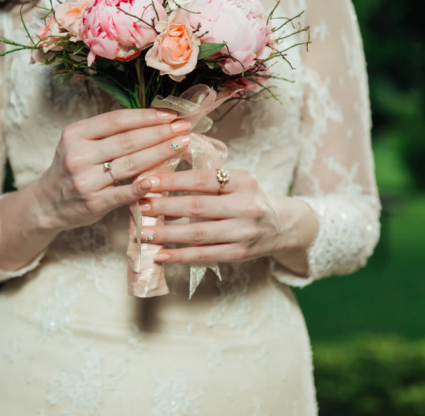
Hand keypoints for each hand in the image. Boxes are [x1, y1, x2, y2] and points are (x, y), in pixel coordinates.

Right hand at [31, 108, 191, 232]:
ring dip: (160, 154)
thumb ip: (109, 133)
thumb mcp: (80, 143)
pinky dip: (143, 186)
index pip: (116, 120)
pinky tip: (160, 179)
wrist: (47, 204)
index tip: (170, 115)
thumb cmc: (72, 168)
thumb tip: (152, 119)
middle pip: (127, 140)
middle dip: (160, 132)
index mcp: (75, 134)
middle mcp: (78, 155)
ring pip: (130, 164)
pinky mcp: (93, 203)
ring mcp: (85, 180)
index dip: (146, 116)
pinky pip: (123, 192)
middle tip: (184, 127)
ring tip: (181, 145)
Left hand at [137, 169, 316, 274]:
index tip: (147, 180)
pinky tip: (161, 255)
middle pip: (198, 206)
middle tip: (141, 205)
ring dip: (168, 233)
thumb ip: (207, 175)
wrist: (283, 225)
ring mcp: (244, 232)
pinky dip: (181, 256)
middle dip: (165, 206)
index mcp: (243, 181)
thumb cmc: (249, 198)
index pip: (203, 179)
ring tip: (144, 233)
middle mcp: (246, 206)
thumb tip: (164, 167)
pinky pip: (205, 255)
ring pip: (199, 234)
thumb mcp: (237, 179)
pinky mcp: (240, 253)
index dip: (173, 180)